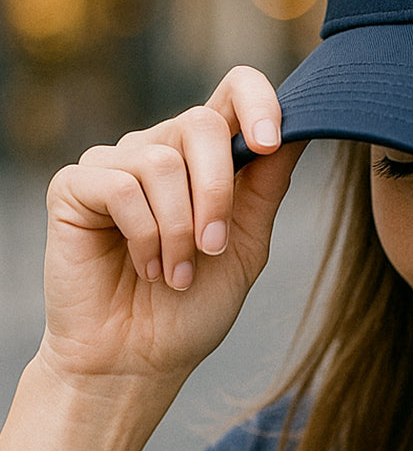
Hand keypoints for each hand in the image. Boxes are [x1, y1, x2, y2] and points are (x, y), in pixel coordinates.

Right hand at [40, 66, 305, 394]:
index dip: (258, 102)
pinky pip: (121, 186)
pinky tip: (143, 265)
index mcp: (207, 156)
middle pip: (201, 122)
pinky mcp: (74, 187)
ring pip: (162, 161)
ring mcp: (115, 163)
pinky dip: (144, 234)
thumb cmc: (194, 303)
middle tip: (214, 246)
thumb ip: (267, 185)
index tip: (271, 144)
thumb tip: (298, 131)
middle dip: (217, 191)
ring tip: (176, 271)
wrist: (139, 359)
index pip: (234, 91)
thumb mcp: (247, 242)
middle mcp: (161, 147)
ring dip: (179, 228)